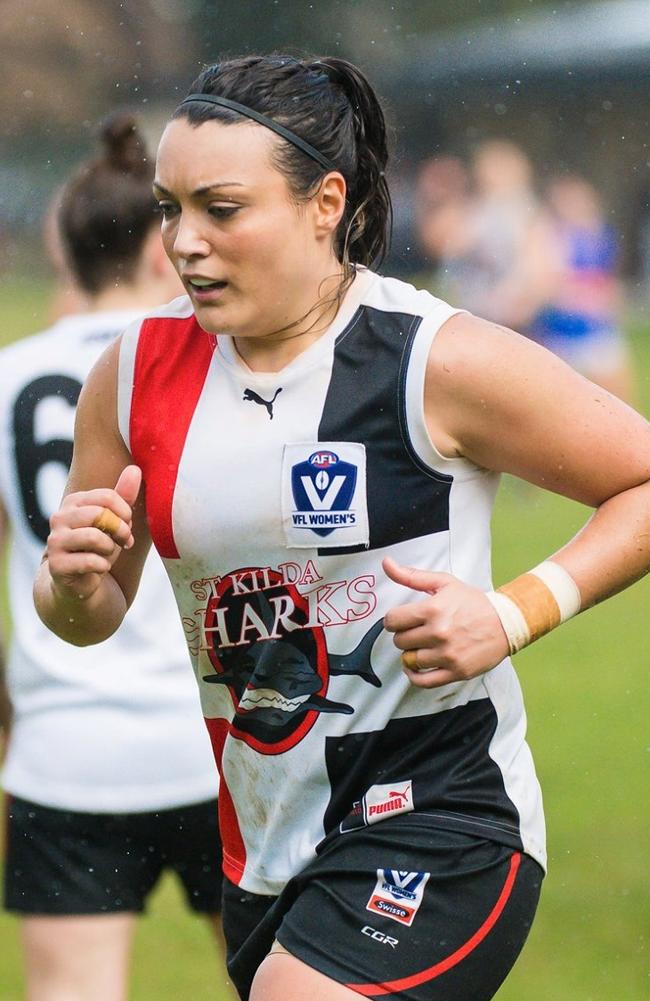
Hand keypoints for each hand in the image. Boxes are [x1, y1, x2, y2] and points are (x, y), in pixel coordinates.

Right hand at [46, 466, 141, 600]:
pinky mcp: (56, 565)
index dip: (125, 513)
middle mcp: (59, 518)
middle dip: (121, 531)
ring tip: (108, 554)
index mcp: (73, 502)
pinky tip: (99, 568)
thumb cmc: (98, 547)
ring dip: (111, 549)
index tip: (127, 525)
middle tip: (124, 541)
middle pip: (101, 515)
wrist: (79, 582)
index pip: (107, 497)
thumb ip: (123, 496)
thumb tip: (135, 469)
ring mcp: (54, 541)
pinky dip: (103, 566)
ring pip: (95, 538)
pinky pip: (91, 561)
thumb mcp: (114, 521)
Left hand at [383, 557, 509, 688]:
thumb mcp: (444, 583)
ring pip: (410, 660)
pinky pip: (423, 681)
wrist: (506, 623)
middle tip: (415, 631)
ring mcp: (447, 655)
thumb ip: (411, 575)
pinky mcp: (456, 672)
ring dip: (412, 653)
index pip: (392, 620)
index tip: (400, 620)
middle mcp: (438, 633)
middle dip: (403, 635)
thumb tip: (386, 563)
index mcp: (432, 610)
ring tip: (422, 645)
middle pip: (399, 641)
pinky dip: (414, 676)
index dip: (393, 620)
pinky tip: (415, 667)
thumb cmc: (474, 602)